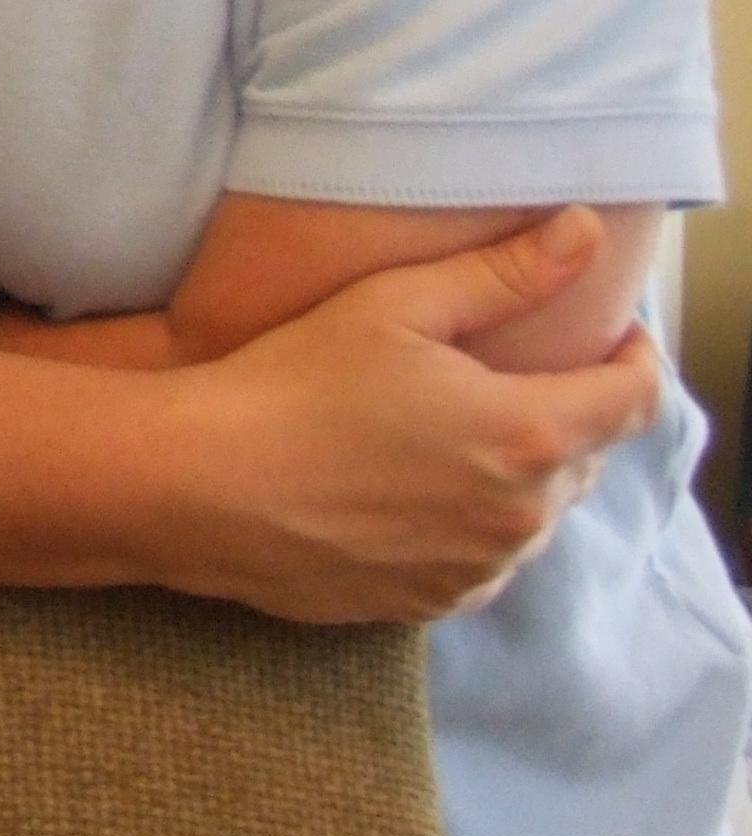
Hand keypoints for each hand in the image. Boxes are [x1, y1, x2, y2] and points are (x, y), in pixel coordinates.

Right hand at [158, 209, 661, 623]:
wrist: (200, 485)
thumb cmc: (292, 382)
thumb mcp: (395, 306)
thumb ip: (505, 274)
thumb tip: (586, 232)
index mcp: (527, 432)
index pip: (635, 397)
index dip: (634, 357)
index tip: (610, 334)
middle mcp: (520, 514)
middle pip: (587, 453)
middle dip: (566, 409)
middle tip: (507, 373)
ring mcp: (478, 567)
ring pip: (535, 513)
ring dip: (517, 472)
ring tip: (450, 434)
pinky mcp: (431, 603)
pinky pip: (484, 560)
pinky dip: (471, 523)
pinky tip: (412, 489)